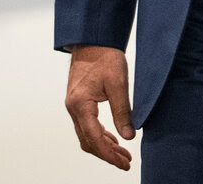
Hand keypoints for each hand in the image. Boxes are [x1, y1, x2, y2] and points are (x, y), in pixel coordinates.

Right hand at [65, 45, 134, 170]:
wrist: (93, 40)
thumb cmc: (105, 56)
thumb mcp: (118, 83)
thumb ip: (122, 111)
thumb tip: (129, 136)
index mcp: (81, 104)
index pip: (94, 138)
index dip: (109, 154)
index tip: (123, 163)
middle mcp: (73, 108)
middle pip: (88, 141)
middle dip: (107, 154)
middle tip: (125, 162)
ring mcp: (74, 106)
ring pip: (86, 136)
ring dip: (103, 147)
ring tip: (122, 154)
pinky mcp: (79, 102)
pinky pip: (87, 126)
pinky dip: (99, 136)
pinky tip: (112, 139)